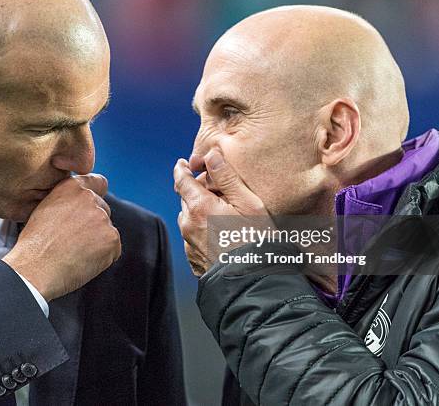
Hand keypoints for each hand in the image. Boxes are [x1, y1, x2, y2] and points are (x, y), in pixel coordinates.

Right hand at [3, 173, 120, 299]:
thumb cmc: (34, 245)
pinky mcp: (112, 238)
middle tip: (75, 241)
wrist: (35, 268)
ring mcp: (102, 217)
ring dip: (98, 242)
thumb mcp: (45, 210)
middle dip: (95, 224)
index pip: (98, 182)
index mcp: (71, 187)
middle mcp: (89, 198)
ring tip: (74, 253)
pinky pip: (113, 249)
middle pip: (104, 210)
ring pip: (108, 230)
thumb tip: (79, 207)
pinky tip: (83, 262)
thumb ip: (67, 202)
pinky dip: (104, 258)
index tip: (92, 208)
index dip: (97, 195)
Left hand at [174, 149, 269, 275]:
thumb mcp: (248, 203)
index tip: (182, 164)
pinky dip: (201, 231)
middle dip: (194, 191)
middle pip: (185, 199)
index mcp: (199, 206)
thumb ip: (227, 178)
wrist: (253, 282)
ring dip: (197, 212)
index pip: (182, 180)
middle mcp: (188, 224)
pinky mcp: (194, 260)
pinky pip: (193, 239)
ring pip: (188, 219)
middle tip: (212, 189)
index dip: (182, 169)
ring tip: (218, 213)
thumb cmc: (256, 240)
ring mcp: (189, 244)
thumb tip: (211, 156)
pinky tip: (218, 234)